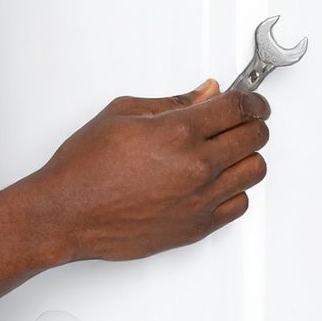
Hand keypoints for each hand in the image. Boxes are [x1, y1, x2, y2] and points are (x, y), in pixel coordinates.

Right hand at [27, 82, 271, 263]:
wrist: (67, 213)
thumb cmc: (85, 167)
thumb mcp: (123, 113)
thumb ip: (173, 102)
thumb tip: (206, 93)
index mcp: (178, 132)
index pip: (239, 108)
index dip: (253, 100)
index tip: (254, 101)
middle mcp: (195, 166)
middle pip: (254, 137)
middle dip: (253, 123)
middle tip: (244, 121)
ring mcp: (199, 199)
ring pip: (253, 171)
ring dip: (246, 156)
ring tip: (229, 151)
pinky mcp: (196, 226)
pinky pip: (239, 204)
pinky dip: (235, 190)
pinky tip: (218, 182)